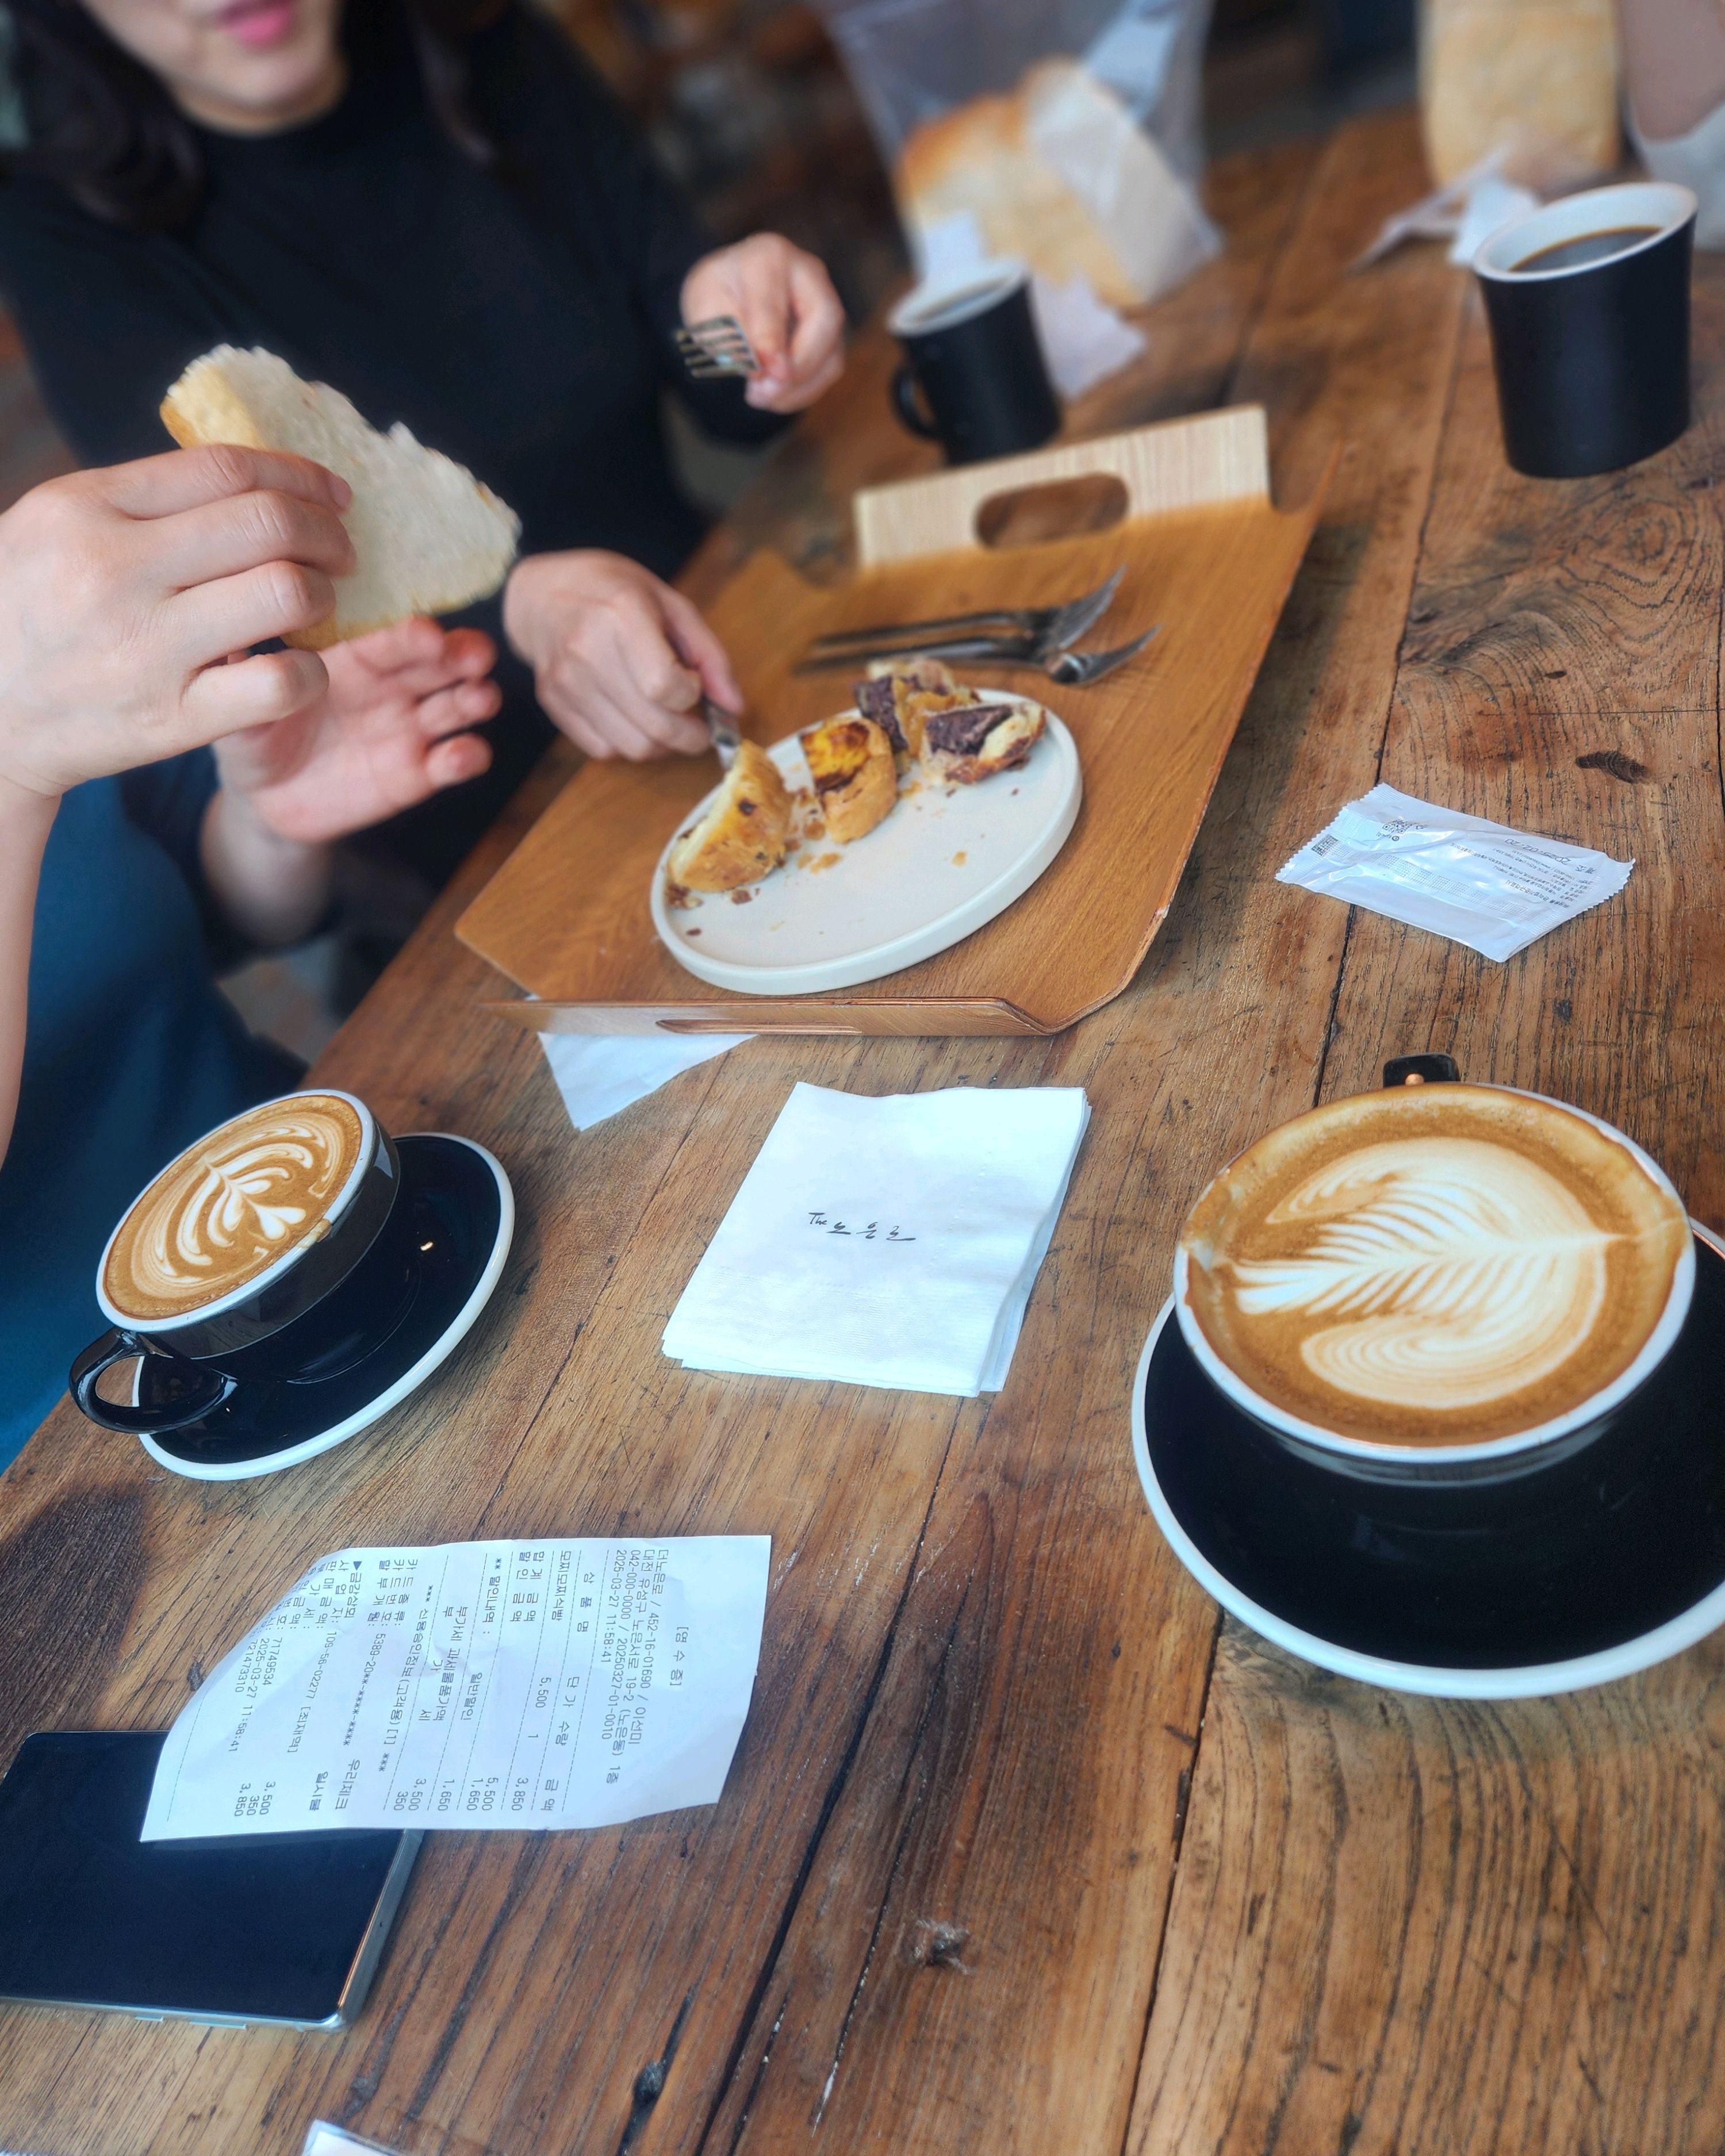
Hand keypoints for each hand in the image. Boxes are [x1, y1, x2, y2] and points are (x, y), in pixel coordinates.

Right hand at [0, 446, 351, 809]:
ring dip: (324, 597)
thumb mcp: (55, 528)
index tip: (332, 493)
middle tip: (340, 552)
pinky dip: (312, 672)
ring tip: (316, 606)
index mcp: (85, 507)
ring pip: (287, 594)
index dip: (299, 475)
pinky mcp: (171, 718)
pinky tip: (301, 668)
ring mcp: (145, 646)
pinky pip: (280, 683)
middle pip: (269, 523)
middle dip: (327, 533)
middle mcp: (115, 568)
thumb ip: (141, 500)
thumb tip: (252, 480)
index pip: (224, 469)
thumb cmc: (28, 610)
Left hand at [211, 618, 499, 843]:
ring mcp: (410, 729)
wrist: (266, 800)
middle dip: (462, 655)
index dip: (413, 635)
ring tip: (480, 699)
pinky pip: (455, 762)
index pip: (390, 639)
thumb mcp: (239, 707)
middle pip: (439, 664)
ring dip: (476, 698)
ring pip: (458, 705)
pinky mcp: (420, 775)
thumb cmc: (253, 737)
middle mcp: (391, 687)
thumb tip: (224, 642)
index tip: (430, 632)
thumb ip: (240, 678)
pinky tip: (460, 756)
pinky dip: (467, 757)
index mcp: (353, 658)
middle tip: (476, 654)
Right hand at [503, 549, 739, 760]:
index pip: (665, 686)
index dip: (692, 696)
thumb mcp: (670, 604)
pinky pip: (604, 749)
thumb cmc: (612, 592)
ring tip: (668, 720)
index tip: (695, 686)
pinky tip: (633, 718)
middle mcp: (587, 650)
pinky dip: (628, 744)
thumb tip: (735, 707)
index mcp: (621, 613)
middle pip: (654, 727)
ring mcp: (566, 681)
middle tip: (700, 728)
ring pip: (632, 748)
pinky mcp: (553, 704)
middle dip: (691, 737)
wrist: (541, 594)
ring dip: (663, 745)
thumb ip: (709, 655)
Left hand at [682, 233, 845, 412]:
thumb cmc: (720, 295)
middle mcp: (807, 272)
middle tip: (764, 393)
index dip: (770, 338)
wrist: (735, 288)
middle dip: (798, 365)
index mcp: (768, 255)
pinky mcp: (832, 332)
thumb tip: (759, 369)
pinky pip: (829, 368)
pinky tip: (776, 396)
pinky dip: (803, 391)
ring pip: (832, 351)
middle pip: (824, 319)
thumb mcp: (705, 308)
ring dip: (800, 387)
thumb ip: (727, 335)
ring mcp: (826, 302)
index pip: (773, 300)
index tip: (763, 370)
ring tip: (762, 397)